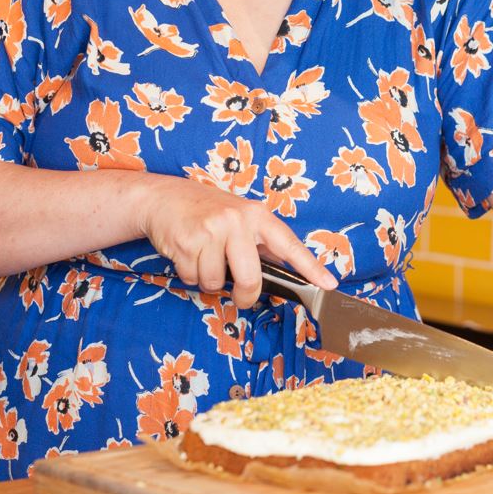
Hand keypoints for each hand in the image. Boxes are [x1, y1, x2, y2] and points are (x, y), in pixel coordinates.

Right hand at [137, 176, 337, 307]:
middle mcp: (236, 221)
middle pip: (250, 279)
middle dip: (244, 295)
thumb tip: (285, 273)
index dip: (310, 267)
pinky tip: (189, 254)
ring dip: (209, 280)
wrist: (164, 197)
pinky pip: (193, 278)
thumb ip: (260, 243)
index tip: (328, 284)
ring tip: (205, 258)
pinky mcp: (187, 242)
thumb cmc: (207, 210)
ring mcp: (211, 230)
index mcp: (256, 215)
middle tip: (240, 296)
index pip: (289, 245)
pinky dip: (190, 275)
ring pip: (216, 283)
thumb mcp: (240, 217)